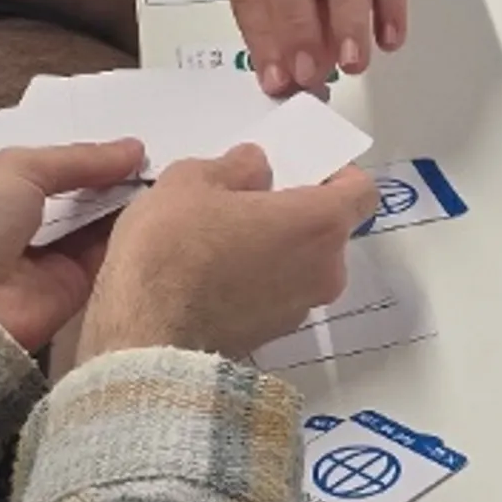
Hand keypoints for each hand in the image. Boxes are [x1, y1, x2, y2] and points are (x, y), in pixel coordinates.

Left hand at [0, 140, 147, 349]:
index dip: (83, 154)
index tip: (126, 139)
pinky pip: (107, 255)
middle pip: (75, 195)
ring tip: (165, 172)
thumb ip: (77, 159)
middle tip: (155, 153)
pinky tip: (159, 206)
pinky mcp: (74, 288)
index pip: (47, 169)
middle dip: (109, 175)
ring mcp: (48, 259)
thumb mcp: (18, 170)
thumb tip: (133, 149)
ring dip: (124, 201)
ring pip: (96, 224)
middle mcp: (21, 227)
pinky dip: (130, 233)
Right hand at [75, 144, 381, 364]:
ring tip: (220, 236)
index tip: (307, 169)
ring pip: (300, 264)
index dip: (337, 175)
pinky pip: (276, 294)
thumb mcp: (192, 180)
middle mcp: (323, 271)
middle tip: (249, 199)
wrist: (142, 335)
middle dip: (294, 212)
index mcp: (318, 224)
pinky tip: (211, 271)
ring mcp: (299, 309)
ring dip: (274, 248)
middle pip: (328, 230)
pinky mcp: (271, 335)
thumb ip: (235, 166)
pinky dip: (256, 280)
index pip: (360, 192)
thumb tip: (254, 166)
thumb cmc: (170, 254)